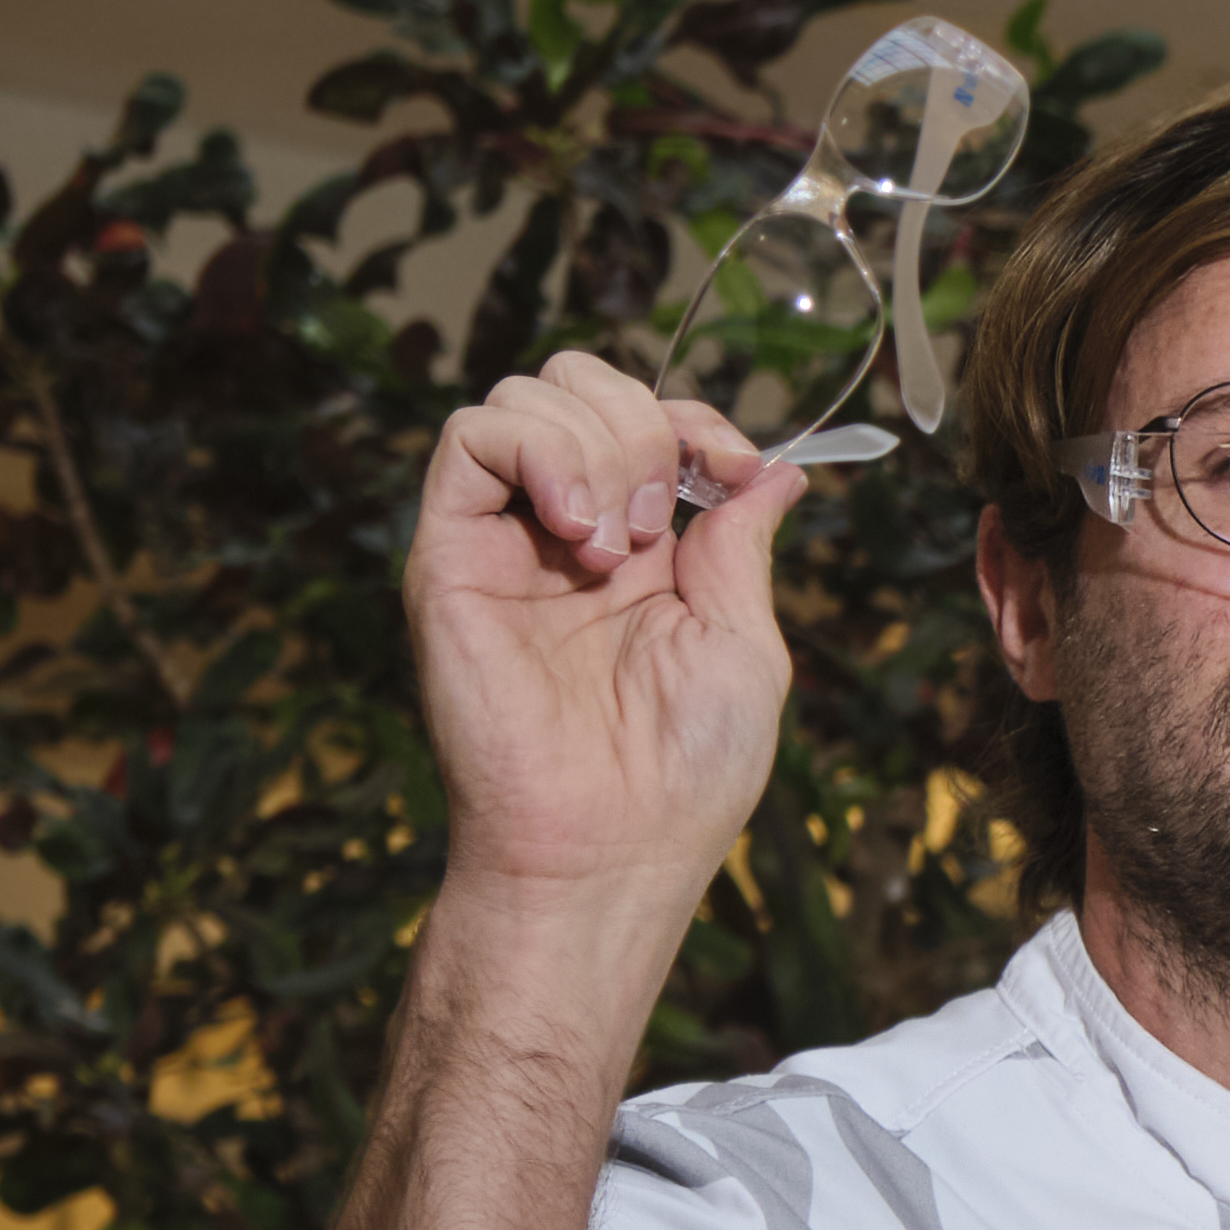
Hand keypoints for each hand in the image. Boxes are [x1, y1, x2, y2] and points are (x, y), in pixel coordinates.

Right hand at [407, 352, 804, 916]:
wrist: (605, 846)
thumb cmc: (683, 773)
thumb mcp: (744, 645)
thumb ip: (744, 546)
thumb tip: (778, 469)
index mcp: (643, 551)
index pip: (650, 418)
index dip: (695, 418)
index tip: (733, 467)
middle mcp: (568, 532)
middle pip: (580, 384)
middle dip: (642, 419)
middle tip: (662, 518)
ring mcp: (505, 539)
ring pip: (526, 396)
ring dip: (597, 443)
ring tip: (617, 546)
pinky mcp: (450, 552)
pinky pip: (470, 436)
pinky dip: (538, 450)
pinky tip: (581, 533)